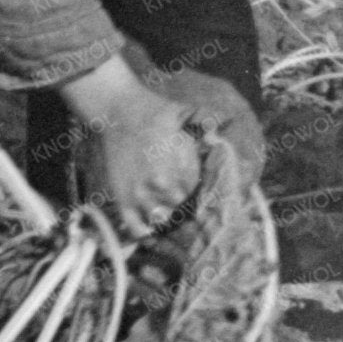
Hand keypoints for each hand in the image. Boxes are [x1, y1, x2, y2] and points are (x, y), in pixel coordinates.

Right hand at [61, 59, 200, 234]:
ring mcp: (140, 196)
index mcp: (180, 168)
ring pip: (162, 221)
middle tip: (175, 192)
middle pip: (181, 208)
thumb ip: (207, 121)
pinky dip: (144, 232)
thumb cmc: (154, 111)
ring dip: (164, 215)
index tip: (191, 184)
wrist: (117, 110)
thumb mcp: (185, 113)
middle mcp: (162, 186)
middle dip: (181, 201)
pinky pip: (136, 230)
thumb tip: (225, 126)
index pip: (197, 193)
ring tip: (162, 204)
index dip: (195, 188)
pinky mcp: (122, 201)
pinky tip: (149, 222)